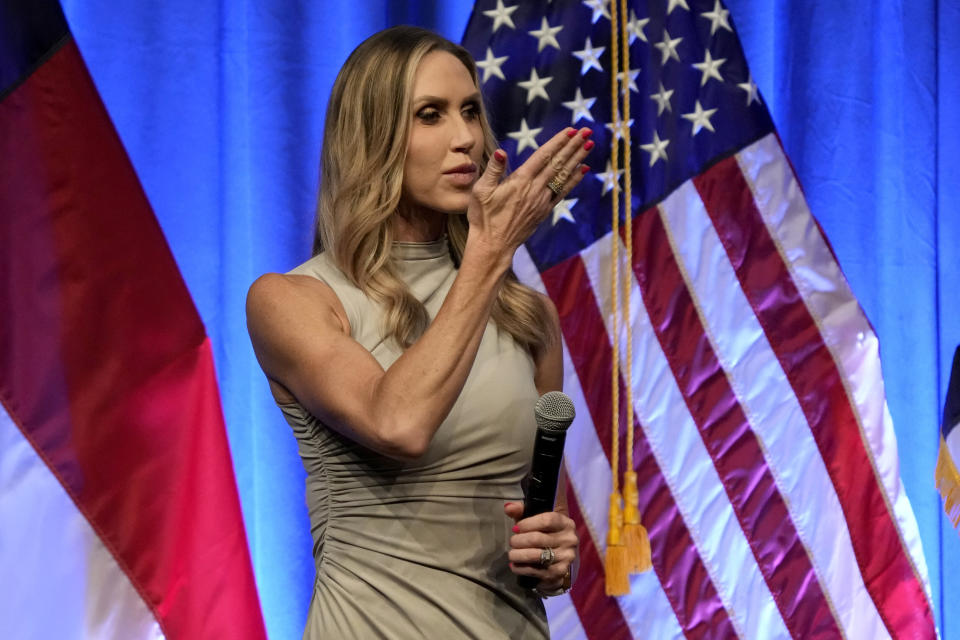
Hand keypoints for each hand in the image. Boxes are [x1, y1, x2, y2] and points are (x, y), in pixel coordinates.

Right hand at [467, 128, 592, 262]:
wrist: (493, 245)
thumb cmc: (483, 217)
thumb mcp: (481, 191)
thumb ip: (493, 170)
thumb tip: (501, 152)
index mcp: (520, 181)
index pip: (544, 156)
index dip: (558, 142)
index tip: (571, 130)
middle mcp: (535, 189)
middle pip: (558, 163)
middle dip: (573, 146)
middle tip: (587, 132)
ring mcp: (542, 201)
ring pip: (563, 176)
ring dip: (577, 159)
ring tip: (589, 146)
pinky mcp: (544, 211)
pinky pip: (562, 192)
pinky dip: (574, 180)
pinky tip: (583, 170)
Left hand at [504, 501, 578, 592]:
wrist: (560, 556)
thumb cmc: (545, 533)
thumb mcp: (535, 518)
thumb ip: (522, 510)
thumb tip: (508, 508)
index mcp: (565, 523)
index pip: (546, 520)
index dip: (527, 524)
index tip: (516, 528)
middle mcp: (569, 539)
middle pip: (537, 539)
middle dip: (519, 541)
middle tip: (512, 542)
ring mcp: (566, 557)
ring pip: (535, 556)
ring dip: (518, 555)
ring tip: (511, 554)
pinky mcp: (559, 572)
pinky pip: (535, 570)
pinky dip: (521, 568)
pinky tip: (515, 565)